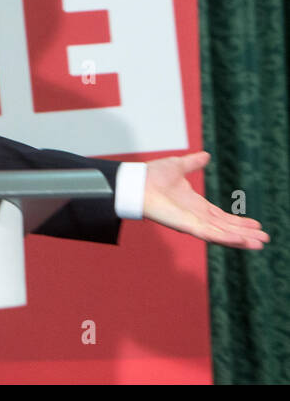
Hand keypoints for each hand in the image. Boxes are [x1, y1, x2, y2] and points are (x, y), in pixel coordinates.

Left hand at [143, 151, 268, 249]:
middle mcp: (196, 216)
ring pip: (221, 234)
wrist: (135, 181)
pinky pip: (209, 234)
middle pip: (225, 228)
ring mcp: (191, 222)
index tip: (256, 224)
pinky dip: (226, 238)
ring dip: (240, 239)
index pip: (222, 217)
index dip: (238, 222)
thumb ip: (193, 163)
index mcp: (196, 205)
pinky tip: (241, 240)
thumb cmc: (151, 175)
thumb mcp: (178, 166)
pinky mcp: (185, 226)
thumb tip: (206, 156)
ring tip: (259, 244)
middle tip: (264, 238)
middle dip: (245, 233)